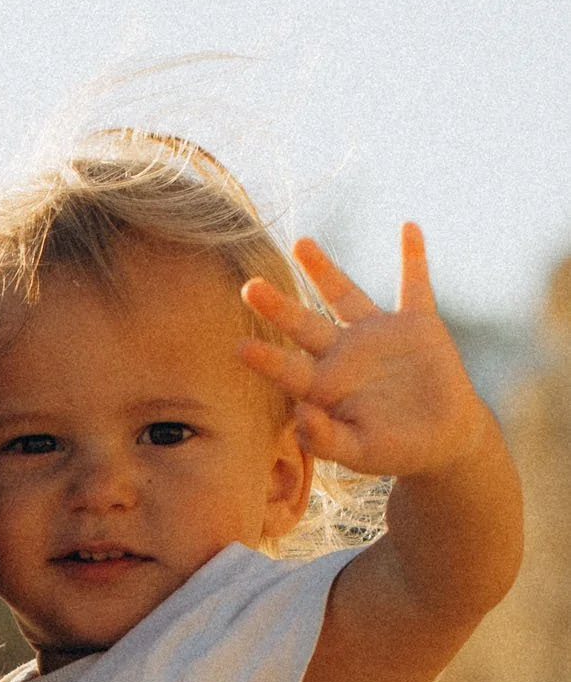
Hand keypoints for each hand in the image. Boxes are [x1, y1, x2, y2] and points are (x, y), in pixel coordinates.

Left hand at [239, 224, 499, 483]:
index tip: (241, 348)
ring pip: (345, 295)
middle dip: (278, 307)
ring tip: (300, 243)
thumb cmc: (393, 450)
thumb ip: (326, 439)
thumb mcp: (358, 453)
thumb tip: (300, 415)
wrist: (441, 439)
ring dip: (324, 270)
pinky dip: (413, 258)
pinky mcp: (417, 325)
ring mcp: (377, 335)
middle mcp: (344, 354)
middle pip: (304, 325)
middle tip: (250, 287)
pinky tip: (408, 228)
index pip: (289, 370)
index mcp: (325, 387)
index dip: (267, 361)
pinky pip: (414, 286)